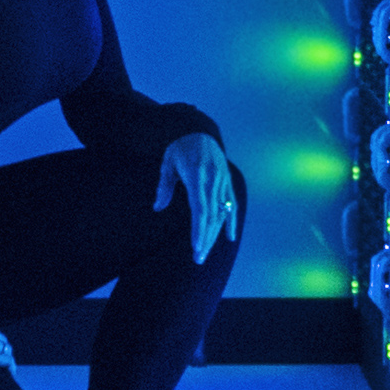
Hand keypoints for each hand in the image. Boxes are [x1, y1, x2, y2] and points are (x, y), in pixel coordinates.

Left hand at [155, 126, 242, 263]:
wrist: (200, 130)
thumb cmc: (180, 147)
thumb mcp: (167, 163)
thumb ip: (164, 186)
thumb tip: (157, 208)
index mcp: (196, 176)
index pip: (199, 208)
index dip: (199, 229)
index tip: (196, 246)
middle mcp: (213, 180)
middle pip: (211, 215)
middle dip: (205, 239)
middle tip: (198, 259)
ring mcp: (222, 182)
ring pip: (221, 213)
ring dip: (215, 235)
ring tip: (205, 253)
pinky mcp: (227, 182)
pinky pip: (231, 205)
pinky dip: (231, 221)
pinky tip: (229, 237)